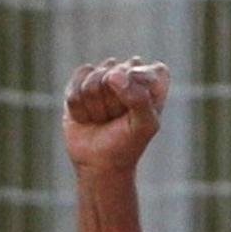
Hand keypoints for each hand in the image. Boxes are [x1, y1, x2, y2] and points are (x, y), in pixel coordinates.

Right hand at [64, 57, 169, 174]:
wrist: (99, 161)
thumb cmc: (128, 143)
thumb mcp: (144, 125)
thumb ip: (139, 98)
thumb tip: (113, 75)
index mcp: (153, 83)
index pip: (155, 70)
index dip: (143, 86)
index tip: (136, 108)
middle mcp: (128, 74)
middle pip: (118, 72)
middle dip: (115, 102)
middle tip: (118, 118)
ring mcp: (102, 76)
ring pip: (93, 78)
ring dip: (96, 106)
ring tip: (104, 118)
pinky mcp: (78, 83)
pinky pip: (75, 87)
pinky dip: (80, 108)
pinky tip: (88, 117)